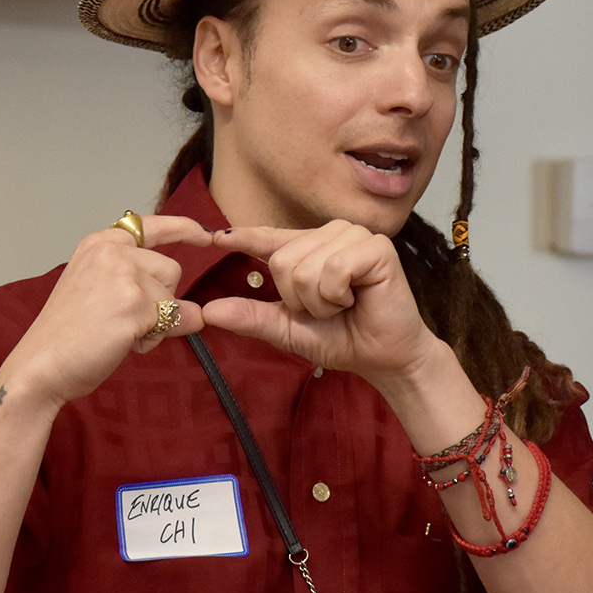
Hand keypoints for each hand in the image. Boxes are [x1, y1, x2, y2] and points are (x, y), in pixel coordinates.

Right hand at [8, 215, 212, 409]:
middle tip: (121, 320)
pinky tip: (122, 343)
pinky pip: (174, 322)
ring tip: (119, 332)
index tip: (206, 235)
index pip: (152, 226)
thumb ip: (138, 284)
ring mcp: (124, 277)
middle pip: (171, 269)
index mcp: (100, 243)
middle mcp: (112, 252)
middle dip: (160, 300)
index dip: (183, 229)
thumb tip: (196, 311)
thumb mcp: (97, 290)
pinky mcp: (136, 306)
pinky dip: (154, 339)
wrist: (41, 364)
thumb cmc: (66, 334)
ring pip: (173, 298)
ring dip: (158, 322)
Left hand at [200, 221, 439, 381]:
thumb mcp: (288, 329)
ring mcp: (353, 236)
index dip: (242, 237)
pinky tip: (357, 298)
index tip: (213, 238)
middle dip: (299, 299)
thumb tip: (208, 312)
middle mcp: (330, 234)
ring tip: (343, 304)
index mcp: (308, 250)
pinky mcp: (375, 246)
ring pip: (304, 267)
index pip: (268, 239)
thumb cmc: (342, 339)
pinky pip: (332, 269)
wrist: (384, 358)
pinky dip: (336, 295)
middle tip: (328, 310)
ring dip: (319, 301)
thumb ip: (252, 317)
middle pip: (282, 261)